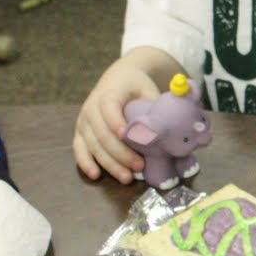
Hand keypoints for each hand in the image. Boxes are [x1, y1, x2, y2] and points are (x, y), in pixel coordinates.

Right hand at [72, 53, 166, 183]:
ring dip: (109, 163)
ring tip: (126, 177)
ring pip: (92, 145)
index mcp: (108, 94)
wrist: (118, 78)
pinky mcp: (81, 132)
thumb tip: (176, 129)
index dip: (115, 122)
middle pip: (101, 133)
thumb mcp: (148, 89)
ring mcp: (84, 121)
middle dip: (120, 153)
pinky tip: (95, 175)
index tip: (126, 135)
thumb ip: (156, 107)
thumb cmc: (137, 87)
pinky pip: (79, 149)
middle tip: (140, 166)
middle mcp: (91, 107)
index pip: (109, 107)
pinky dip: (85, 163)